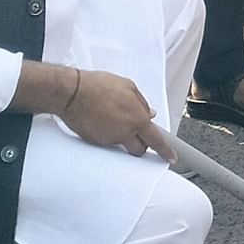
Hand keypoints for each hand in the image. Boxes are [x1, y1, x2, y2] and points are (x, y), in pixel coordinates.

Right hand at [59, 70, 174, 160]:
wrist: (72, 93)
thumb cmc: (99, 86)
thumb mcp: (129, 87)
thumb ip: (142, 103)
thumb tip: (150, 113)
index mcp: (137, 119)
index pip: (156, 141)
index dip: (165, 151)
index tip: (171, 158)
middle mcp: (124, 133)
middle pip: (140, 149)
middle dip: (142, 144)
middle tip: (138, 133)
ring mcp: (109, 140)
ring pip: (123, 147)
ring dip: (125, 140)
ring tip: (116, 121)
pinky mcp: (95, 142)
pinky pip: (108, 143)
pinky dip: (110, 135)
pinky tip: (103, 121)